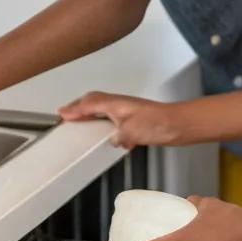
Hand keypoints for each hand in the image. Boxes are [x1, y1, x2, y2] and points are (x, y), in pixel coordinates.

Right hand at [58, 91, 185, 148]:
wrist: (179, 124)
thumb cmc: (160, 123)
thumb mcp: (132, 132)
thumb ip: (118, 136)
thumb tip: (113, 140)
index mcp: (115, 103)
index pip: (89, 103)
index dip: (74, 108)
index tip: (62, 113)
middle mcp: (121, 104)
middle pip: (94, 101)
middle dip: (79, 106)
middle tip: (67, 113)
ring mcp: (128, 109)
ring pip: (103, 107)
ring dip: (90, 111)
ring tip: (81, 119)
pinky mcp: (135, 118)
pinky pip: (113, 115)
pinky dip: (104, 119)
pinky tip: (107, 131)